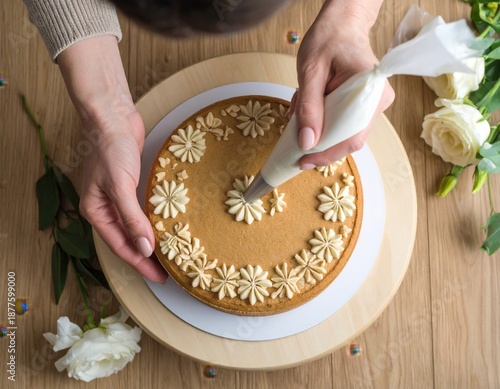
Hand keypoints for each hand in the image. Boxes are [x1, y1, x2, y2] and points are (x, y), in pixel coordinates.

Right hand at [58, 36, 166, 282]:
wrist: (114, 118)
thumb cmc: (111, 148)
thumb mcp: (120, 186)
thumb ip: (132, 218)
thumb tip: (145, 248)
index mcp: (96, 212)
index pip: (120, 247)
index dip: (140, 263)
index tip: (159, 276)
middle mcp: (105, 209)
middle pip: (127, 241)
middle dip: (145, 258)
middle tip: (166, 272)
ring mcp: (117, 199)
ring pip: (134, 229)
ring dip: (149, 243)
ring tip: (167, 256)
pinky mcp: (130, 188)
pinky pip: (141, 213)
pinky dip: (151, 224)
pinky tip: (163, 229)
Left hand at [293, 0, 394, 167]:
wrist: (342, 23)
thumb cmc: (328, 39)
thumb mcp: (310, 71)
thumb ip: (308, 107)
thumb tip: (306, 142)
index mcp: (369, 90)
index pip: (351, 136)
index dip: (327, 153)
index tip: (302, 160)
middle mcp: (378, 101)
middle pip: (349, 138)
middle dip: (319, 144)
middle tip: (293, 142)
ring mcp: (373, 104)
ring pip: (344, 133)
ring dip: (318, 131)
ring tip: (298, 114)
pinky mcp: (364, 105)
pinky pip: (344, 123)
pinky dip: (323, 122)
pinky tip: (309, 109)